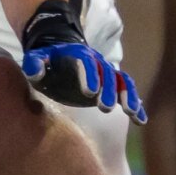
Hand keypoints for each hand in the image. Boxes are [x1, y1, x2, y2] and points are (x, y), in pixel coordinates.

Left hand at [20, 0, 146, 123]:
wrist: (62, 54)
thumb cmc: (48, 60)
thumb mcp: (37, 58)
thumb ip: (34, 64)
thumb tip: (34, 70)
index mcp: (79, 55)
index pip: (87, 63)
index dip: (90, 76)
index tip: (90, 92)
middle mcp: (98, 62)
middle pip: (108, 74)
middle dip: (109, 90)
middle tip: (105, 108)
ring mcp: (107, 74)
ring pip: (123, 82)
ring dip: (128, 96)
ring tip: (130, 112)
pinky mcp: (113, 86)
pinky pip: (129, 92)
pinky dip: (137, 105)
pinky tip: (141, 120)